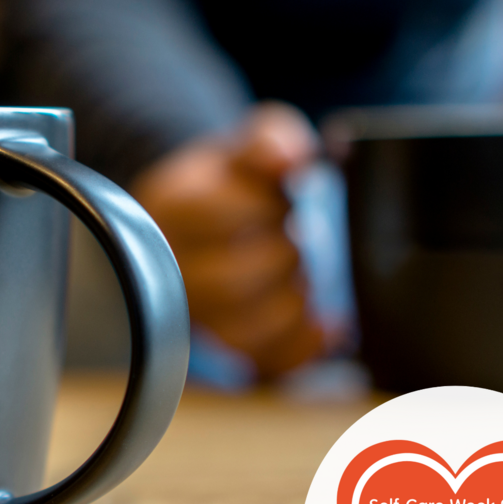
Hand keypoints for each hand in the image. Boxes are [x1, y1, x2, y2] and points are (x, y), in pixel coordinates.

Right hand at [132, 102, 324, 377]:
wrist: (206, 223)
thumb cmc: (233, 183)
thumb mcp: (249, 144)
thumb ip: (273, 139)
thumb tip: (293, 158)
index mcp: (174, 210)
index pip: (217, 215)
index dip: (264, 208)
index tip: (280, 200)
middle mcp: (175, 270)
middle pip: (231, 281)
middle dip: (281, 257)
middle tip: (296, 240)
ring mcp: (197, 316)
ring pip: (245, 331)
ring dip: (292, 304)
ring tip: (302, 279)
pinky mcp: (227, 350)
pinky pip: (265, 364)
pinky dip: (304, 347)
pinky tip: (327, 324)